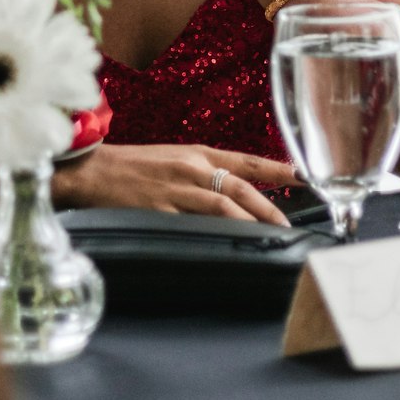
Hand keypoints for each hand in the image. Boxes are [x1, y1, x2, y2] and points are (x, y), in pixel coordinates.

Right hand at [52, 142, 295, 224]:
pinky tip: (228, 245)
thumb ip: (205, 173)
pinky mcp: (161, 211)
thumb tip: (237, 192)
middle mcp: (192, 168)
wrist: (95, 171)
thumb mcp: (175, 159)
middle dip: (270, 207)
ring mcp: (177, 190)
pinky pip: (194, 225)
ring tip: (269, 237)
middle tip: (289, 226)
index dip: (277, 169)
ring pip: (223, 206)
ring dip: (250, 222)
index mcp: (197, 153)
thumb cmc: (135, 167)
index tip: (304, 176)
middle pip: (241, 187)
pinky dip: (215, 235)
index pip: (246, 161)